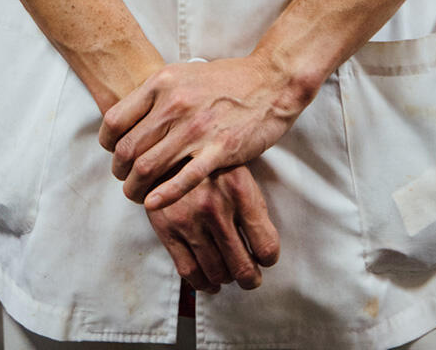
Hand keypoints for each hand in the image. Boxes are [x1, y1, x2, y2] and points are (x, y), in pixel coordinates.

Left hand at [100, 54, 300, 208]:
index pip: (115, 120)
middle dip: (120, 172)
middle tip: (125, 180)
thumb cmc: (226, 79)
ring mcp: (197, 128)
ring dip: (136, 188)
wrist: (270, 80)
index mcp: (162, 83)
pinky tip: (154, 203)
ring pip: (148, 167)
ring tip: (138, 195)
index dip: (107, 144)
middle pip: (127, 149)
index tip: (113, 154)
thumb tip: (129, 120)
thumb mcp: (183, 75)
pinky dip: (164, 195)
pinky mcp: (219, 149)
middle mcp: (175, 104)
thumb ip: (157, 95)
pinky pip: (183, 179)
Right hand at [146, 164, 279, 293]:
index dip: (269, 258)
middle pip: (242, 266)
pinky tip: (210, 281)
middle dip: (251, 278)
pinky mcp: (166, 228)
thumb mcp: (240, 174)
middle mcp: (214, 206)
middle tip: (251, 277)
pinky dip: (203, 284)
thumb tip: (264, 250)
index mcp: (239, 190)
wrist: (169, 151)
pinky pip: (188, 271)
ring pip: (216, 272)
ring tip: (230, 274)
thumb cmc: (213, 166)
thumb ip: (253, 209)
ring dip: (227, 279)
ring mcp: (188, 219)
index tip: (265, 258)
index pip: (265, 245)